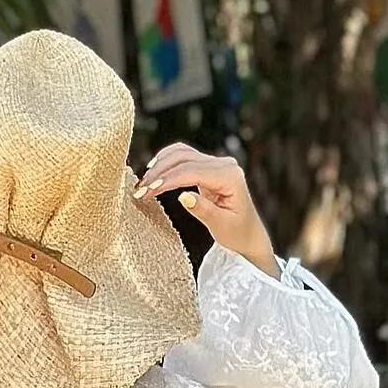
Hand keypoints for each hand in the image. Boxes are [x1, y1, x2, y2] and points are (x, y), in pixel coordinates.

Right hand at [135, 146, 275, 275]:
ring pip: (181, 154)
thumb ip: (203, 210)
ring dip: (160, 166)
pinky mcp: (208, 166)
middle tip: (139, 191)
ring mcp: (217, 163)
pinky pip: (184, 157)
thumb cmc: (237, 234)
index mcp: (230, 176)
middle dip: (159, 173)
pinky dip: (166, 162)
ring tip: (143, 184)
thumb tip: (183, 196)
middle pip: (184, 158)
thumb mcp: (221, 226)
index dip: (167, 180)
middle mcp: (224, 164)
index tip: (146, 192)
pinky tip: (153, 172)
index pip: (192, 172)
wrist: (248, 234)